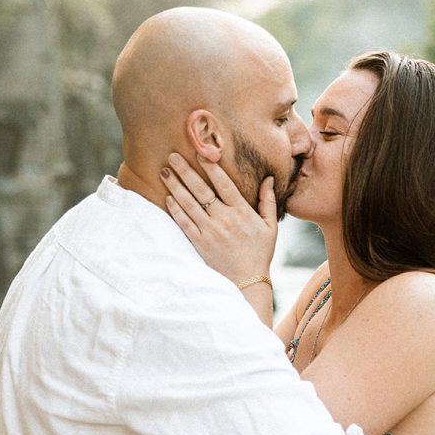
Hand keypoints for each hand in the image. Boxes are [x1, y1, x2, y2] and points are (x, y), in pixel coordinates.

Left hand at [163, 153, 277, 282]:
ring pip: (189, 204)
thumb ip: (267, 201)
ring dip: (175, 186)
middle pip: (201, 190)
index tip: (201, 153)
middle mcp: (224, 219)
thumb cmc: (260, 252)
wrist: (247, 281)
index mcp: (241, 212)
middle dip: (185, 171)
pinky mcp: (200, 244)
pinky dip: (175, 209)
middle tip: (172, 156)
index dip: (211, 167)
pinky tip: (167, 197)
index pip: (224, 184)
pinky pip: (184, 223)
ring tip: (164, 172)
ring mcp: (210, 232)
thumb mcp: (270, 226)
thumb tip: (268, 178)